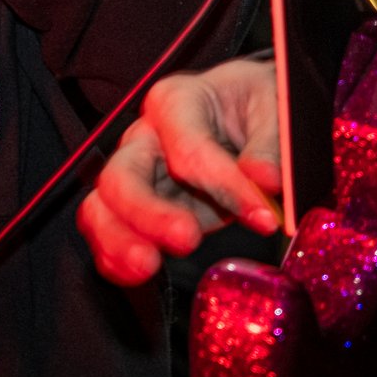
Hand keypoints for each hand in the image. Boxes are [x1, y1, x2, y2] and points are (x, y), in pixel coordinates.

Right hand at [78, 60, 283, 284]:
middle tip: (188, 240)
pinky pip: (109, 233)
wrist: (249, 113)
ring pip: (101, 208)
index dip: (226, 186)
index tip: (266, 217)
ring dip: (119, 241)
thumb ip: (269, 143)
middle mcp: (145, 137)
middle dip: (149, 214)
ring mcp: (135, 174)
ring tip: (149, 266)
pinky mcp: (137, 209)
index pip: (190, 149)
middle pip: (121, 177)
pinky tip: (140, 276)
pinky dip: (116, 258)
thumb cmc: (256, 101)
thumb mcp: (274, 104)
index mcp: (178, 100)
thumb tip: (263, 178)